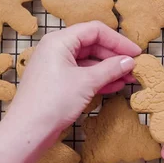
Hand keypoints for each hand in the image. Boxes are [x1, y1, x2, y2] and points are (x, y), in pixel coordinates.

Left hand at [6, 21, 141, 133]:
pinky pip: (83, 73)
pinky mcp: (58, 82)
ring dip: (109, 68)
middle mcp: (56, 49)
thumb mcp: (87, 82)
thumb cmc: (52, 102)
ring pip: (89, 60)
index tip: (135, 52)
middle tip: (133, 66)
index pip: (95, 31)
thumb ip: (110, 68)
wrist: (28, 132)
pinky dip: (99, 78)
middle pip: (92, 44)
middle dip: (114, 55)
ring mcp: (56, 66)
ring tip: (128, 77)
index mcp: (60, 41)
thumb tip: (129, 61)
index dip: (118, 40)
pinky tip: (115, 85)